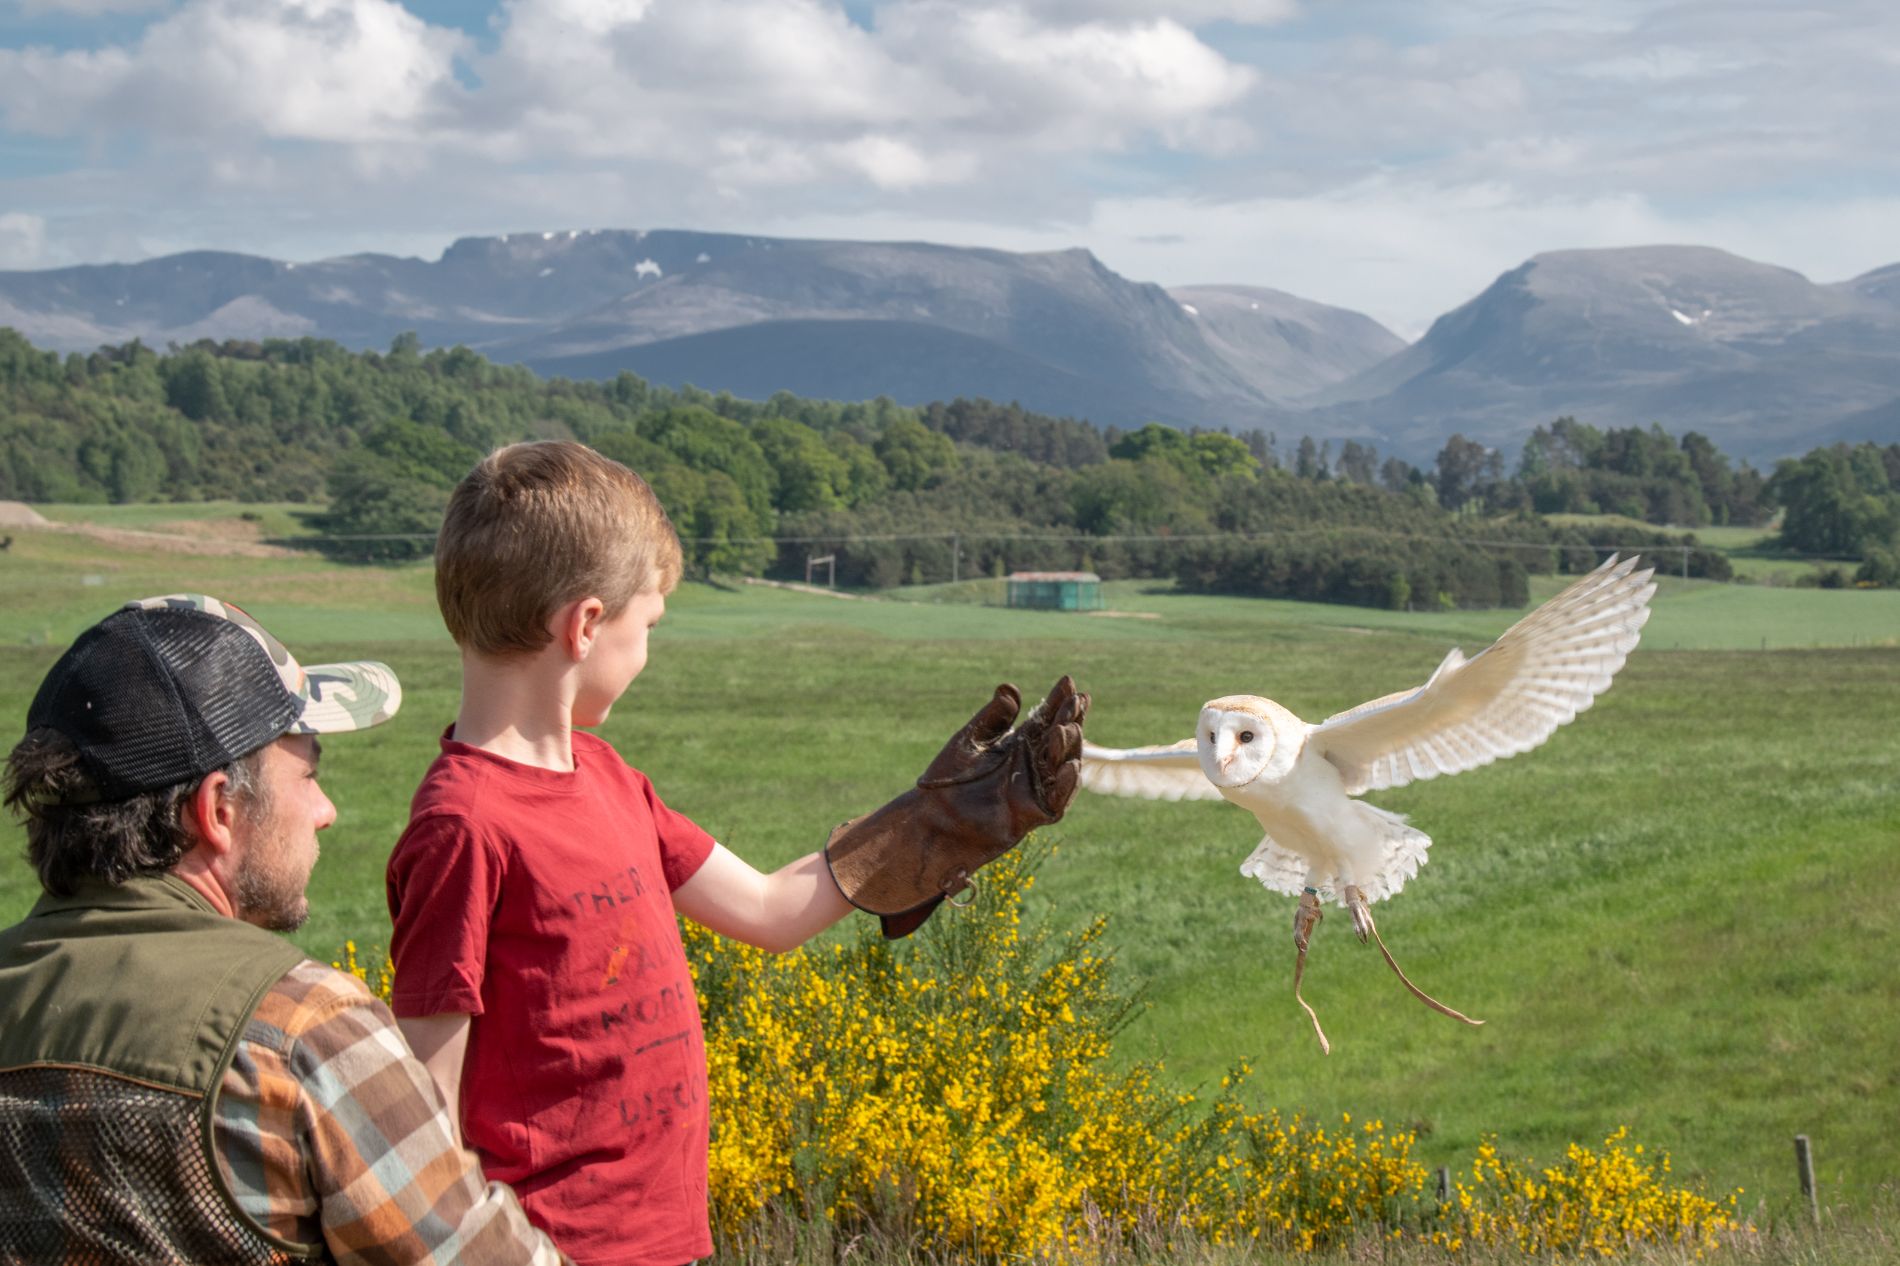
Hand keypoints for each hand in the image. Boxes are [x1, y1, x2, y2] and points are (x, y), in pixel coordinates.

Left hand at [824, 676, 1088, 937]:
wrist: (933, 818)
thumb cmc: (947, 779)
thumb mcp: (970, 741)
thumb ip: (994, 717)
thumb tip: (1010, 687)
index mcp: (1018, 744)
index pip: (1045, 719)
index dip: (1058, 701)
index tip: (1068, 681)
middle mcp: (1032, 765)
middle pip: (1059, 739)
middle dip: (1069, 719)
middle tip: (1076, 700)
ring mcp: (1036, 788)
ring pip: (1064, 765)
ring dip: (1069, 748)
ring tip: (1067, 728)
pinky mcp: (1035, 814)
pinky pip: (1059, 799)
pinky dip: (1066, 784)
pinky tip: (1072, 765)